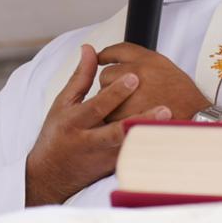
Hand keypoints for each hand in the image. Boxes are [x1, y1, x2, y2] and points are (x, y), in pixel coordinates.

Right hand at [25, 45, 171, 206]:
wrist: (52, 173)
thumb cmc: (58, 133)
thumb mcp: (63, 104)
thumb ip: (80, 77)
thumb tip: (89, 49)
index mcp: (75, 121)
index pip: (98, 105)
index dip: (116, 92)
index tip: (135, 77)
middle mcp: (89, 141)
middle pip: (117, 131)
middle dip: (140, 119)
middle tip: (165, 107)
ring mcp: (102, 157)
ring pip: (129, 148)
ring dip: (149, 137)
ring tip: (170, 125)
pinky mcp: (112, 168)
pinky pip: (132, 158)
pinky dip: (148, 149)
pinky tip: (167, 141)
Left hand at [96, 42, 208, 122]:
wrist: (195, 118)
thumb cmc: (184, 97)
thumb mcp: (166, 68)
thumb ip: (142, 63)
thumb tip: (120, 63)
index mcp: (148, 60)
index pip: (118, 50)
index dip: (106, 54)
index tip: (100, 58)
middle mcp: (138, 73)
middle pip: (106, 74)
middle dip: (109, 84)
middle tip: (122, 94)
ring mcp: (131, 95)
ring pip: (104, 95)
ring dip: (110, 102)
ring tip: (127, 108)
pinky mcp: (127, 114)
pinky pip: (109, 114)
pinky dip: (114, 118)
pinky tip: (127, 119)